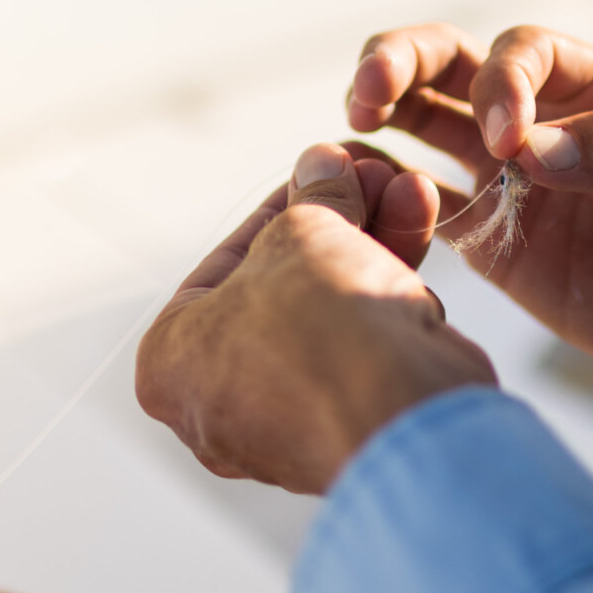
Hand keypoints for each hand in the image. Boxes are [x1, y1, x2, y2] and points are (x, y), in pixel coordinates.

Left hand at [135, 144, 497, 494]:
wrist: (401, 414)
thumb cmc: (320, 326)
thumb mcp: (305, 232)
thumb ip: (313, 197)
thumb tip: (323, 166)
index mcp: (173, 363)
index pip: (226, 263)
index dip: (284, 204)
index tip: (321, 170)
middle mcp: (223, 404)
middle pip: (288, 285)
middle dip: (340, 222)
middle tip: (371, 177)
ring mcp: (291, 423)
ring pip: (335, 313)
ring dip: (375, 244)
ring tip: (408, 189)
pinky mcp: (356, 426)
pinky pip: (368, 347)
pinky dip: (392, 293)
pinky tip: (419, 231)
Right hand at [348, 23, 592, 392]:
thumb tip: (529, 150)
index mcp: (592, 83)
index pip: (523, 51)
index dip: (502, 82)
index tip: (508, 141)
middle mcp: (537, 115)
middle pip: (449, 61)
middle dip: (400, 61)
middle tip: (368, 90)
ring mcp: (502, 173)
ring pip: (421, 118)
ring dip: (381, 109)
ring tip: (353, 124)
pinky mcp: (483, 233)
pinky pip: (420, 201)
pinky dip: (384, 189)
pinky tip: (358, 185)